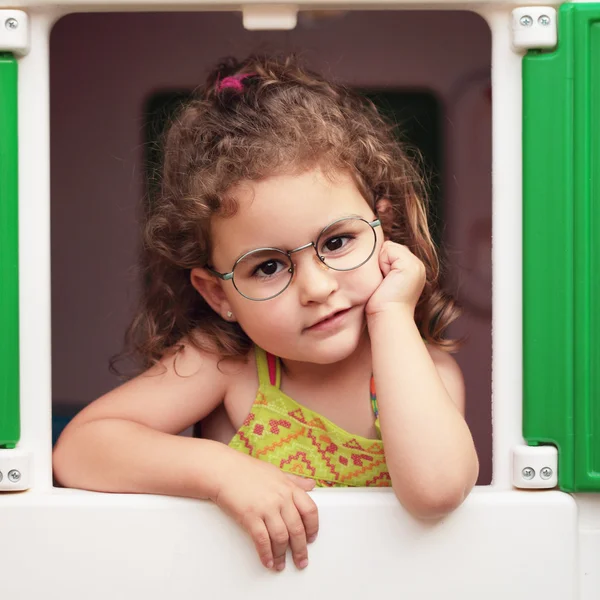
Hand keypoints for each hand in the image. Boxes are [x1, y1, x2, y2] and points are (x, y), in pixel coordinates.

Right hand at [213, 453, 317, 570]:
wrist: (223, 469)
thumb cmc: (247, 470)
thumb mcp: (276, 472)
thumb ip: (295, 480)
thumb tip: (312, 485)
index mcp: (288, 487)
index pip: (310, 510)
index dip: (313, 528)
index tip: (312, 539)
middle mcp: (280, 498)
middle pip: (297, 529)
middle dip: (300, 550)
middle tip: (301, 561)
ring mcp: (266, 507)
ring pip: (281, 538)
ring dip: (282, 555)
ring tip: (281, 564)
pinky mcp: (250, 516)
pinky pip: (262, 540)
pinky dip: (266, 554)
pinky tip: (267, 561)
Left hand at [366, 241, 425, 315]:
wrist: (387, 317)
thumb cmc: (380, 305)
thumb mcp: (384, 281)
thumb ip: (385, 265)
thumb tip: (375, 251)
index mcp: (412, 270)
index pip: (391, 251)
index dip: (381, 263)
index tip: (383, 283)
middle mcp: (417, 266)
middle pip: (390, 247)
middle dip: (381, 261)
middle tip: (384, 283)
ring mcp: (416, 265)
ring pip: (389, 247)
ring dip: (381, 263)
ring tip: (385, 282)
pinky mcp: (410, 265)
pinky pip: (389, 249)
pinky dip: (382, 263)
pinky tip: (386, 279)